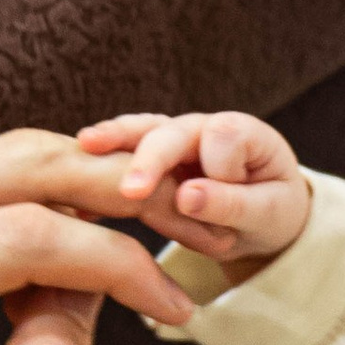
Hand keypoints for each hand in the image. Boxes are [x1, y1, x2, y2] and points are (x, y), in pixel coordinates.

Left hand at [0, 131, 193, 344]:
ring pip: (0, 157)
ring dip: (78, 198)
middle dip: (110, 192)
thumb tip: (89, 289)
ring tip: (127, 266)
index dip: (114, 261)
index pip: (18, 236)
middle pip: (11, 166)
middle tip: (182, 223)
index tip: (173, 304)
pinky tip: (55, 271)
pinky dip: (36, 206)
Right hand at [81, 110, 309, 273]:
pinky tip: (74, 170)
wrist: (262, 217)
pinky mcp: (148, 158)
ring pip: (139, 133)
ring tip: (86, 146)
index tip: (219, 216)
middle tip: (130, 191)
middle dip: (150, 158)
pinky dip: (101, 161)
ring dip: (114, 141)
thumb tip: (187, 196)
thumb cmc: (271, 212)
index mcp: (242, 133)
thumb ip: (231, 202)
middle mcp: (202, 127)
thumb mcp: (267, 214)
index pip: (223, 137)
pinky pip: (121, 154)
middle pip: (171, 131)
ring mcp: (171, 139)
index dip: (217, 172)